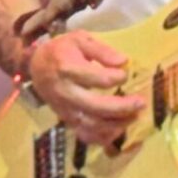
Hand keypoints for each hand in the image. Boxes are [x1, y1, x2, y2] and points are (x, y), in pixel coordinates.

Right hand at [23, 29, 143, 147]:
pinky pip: (85, 135)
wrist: (36, 67)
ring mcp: (65, 110)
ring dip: (116, 124)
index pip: (97, 78)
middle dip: (122, 107)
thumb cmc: (61, 50)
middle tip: (140, 103)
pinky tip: (118, 129)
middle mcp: (66, 92)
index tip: (126, 73)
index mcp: (68, 68)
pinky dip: (103, 137)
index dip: (116, 77)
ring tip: (134, 116)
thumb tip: (124, 61)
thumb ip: (101, 50)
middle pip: (96, 107)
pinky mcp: (66, 120)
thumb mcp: (79, 39)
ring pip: (92, 125)